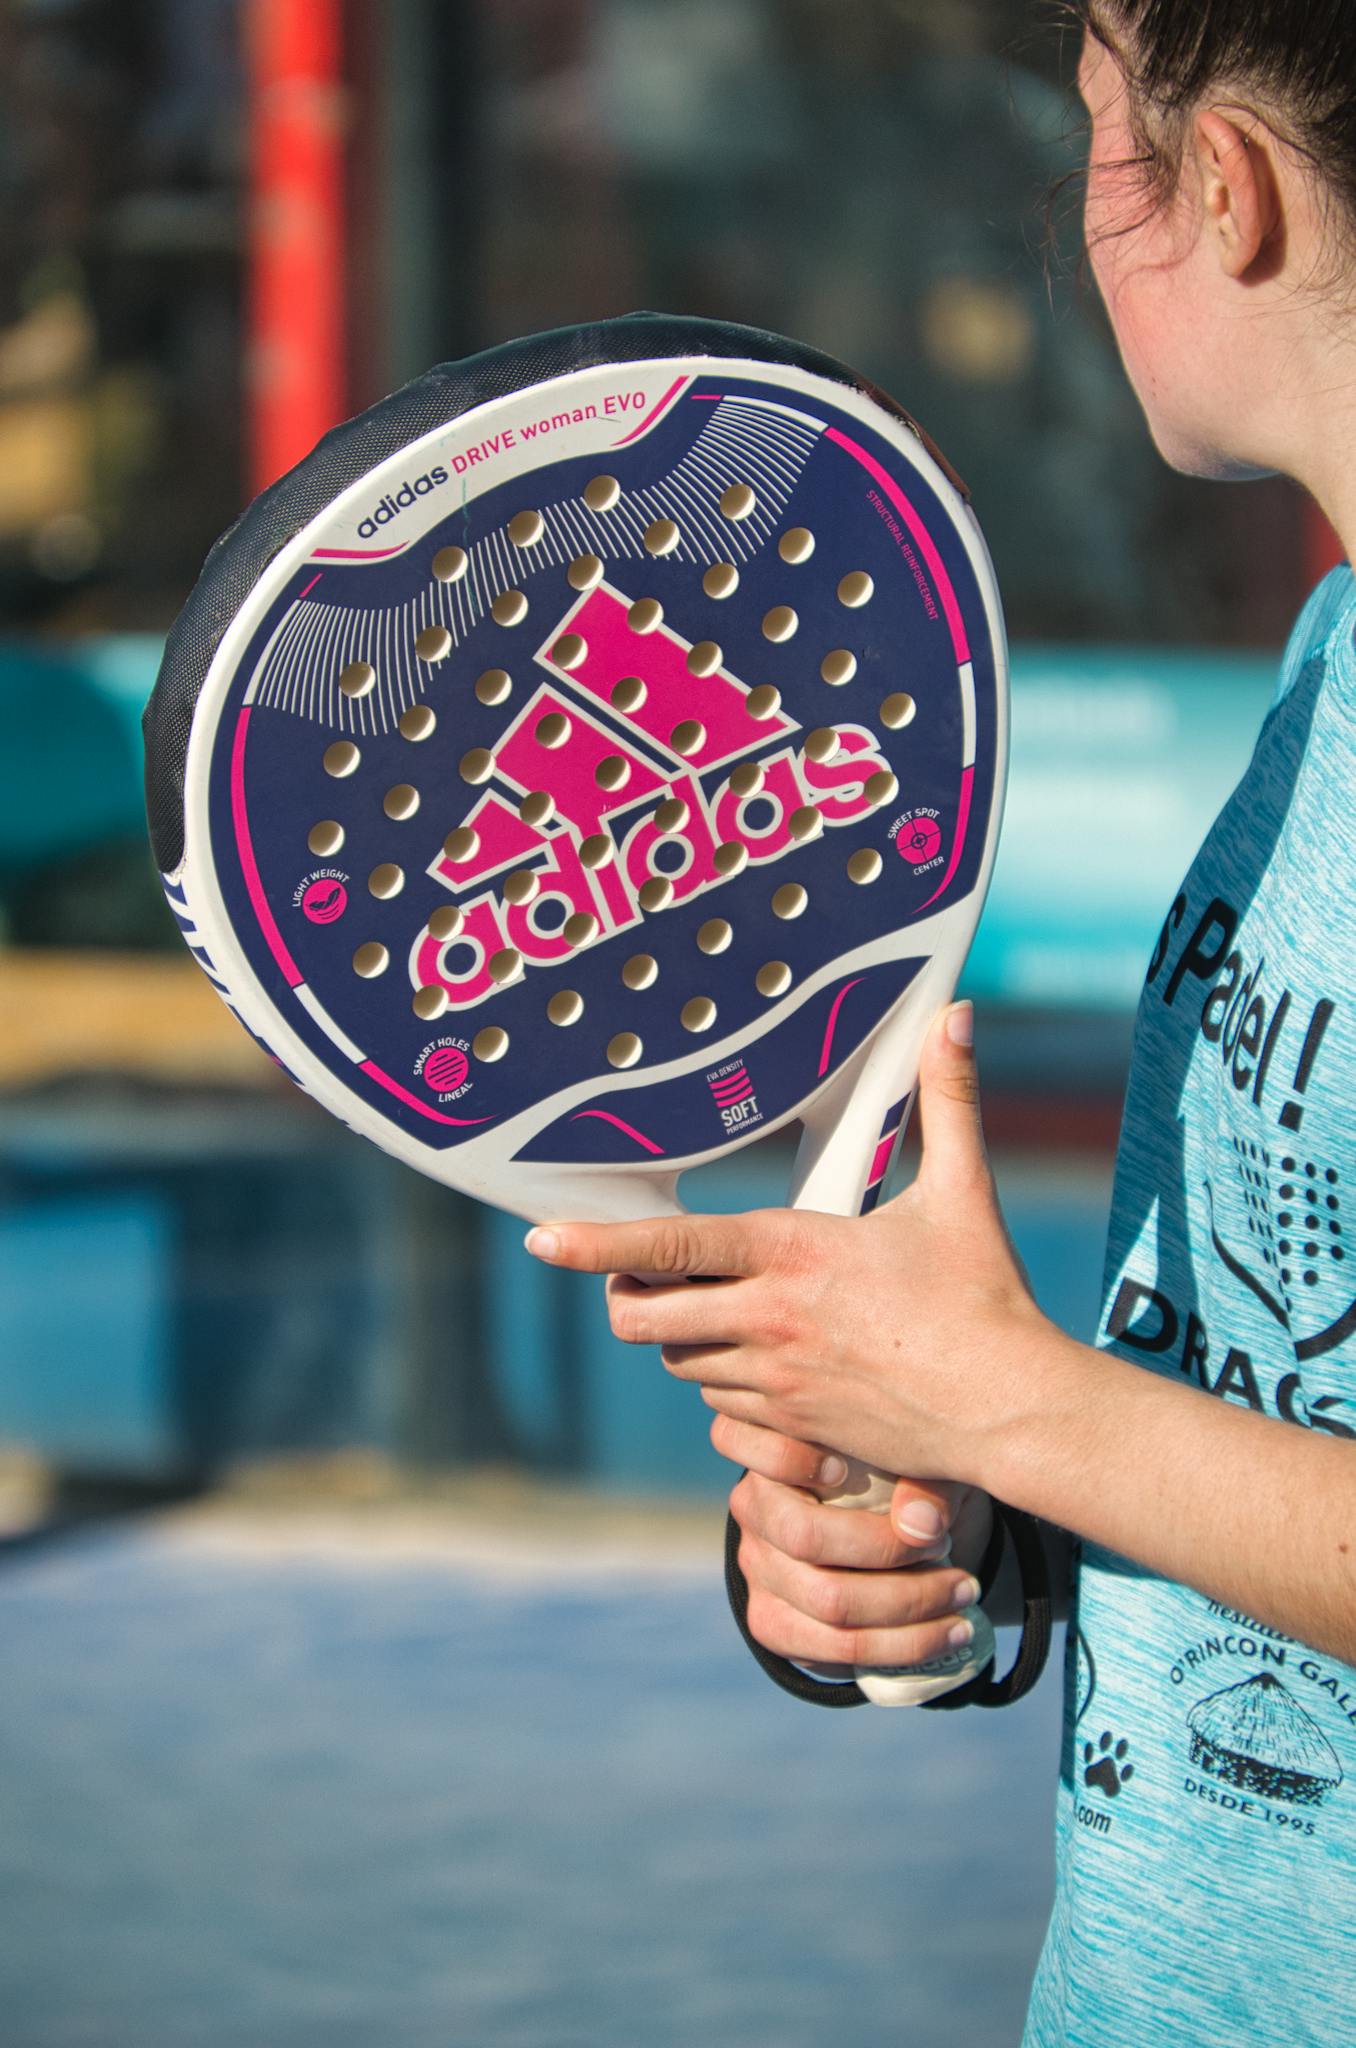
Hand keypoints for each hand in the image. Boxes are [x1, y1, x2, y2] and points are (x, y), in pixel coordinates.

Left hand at [526, 1002, 1052, 1493]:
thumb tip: (960, 1014)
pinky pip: (721, 1406)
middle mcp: (769, 1320)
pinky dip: (720, 1381)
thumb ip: (951, 1099)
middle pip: (644, 1319)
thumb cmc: (987, 1300)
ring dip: (677, 1338)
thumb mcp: (964, 1193)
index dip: (596, 1243)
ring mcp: (776, 1381)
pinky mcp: (792, 1428)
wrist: (1011, 1413)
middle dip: (624, 1296)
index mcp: (795, 1253)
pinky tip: (757, 1358)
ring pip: (678, 1363)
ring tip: (710, 1307)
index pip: (671, 1248)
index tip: (540, 1237)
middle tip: (636, 1276)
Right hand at [711, 1413, 993, 1670]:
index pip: (750, 1446)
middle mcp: (752, 1510)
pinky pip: (833, 1649)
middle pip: (807, 1538)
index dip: (790, 1458)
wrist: (882, 1540)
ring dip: (909, 1607)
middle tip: (946, 1547)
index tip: (844, 1467)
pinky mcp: (771, 1623)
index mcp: (774, 1453)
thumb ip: (923, 1477)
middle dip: (890, 1551)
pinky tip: (947, 1634)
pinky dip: (901, 1647)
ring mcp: (756, 1571)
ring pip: (829, 1603)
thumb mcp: (917, 1460)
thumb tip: (922, 1524)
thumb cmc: (899, 1478)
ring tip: (965, 1593)